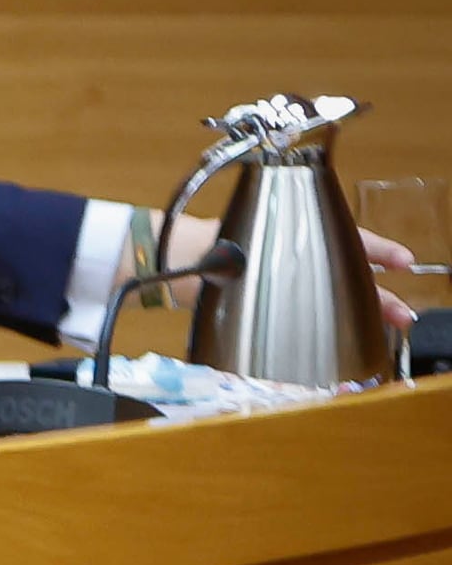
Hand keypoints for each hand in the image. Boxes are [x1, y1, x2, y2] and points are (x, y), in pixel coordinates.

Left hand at [148, 213, 416, 333]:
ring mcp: (283, 275)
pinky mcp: (272, 295)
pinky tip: (344, 333)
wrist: (163, 264)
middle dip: (376, 293)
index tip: (402, 262)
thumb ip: (246, 266)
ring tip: (388, 323)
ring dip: (359, 306)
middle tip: (402, 315)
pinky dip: (329, 316)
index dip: (376, 250)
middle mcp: (290, 253)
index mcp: (288, 231)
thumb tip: (245, 280)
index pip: (342, 238)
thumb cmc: (192, 251)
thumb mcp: (223, 257)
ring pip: (331, 289)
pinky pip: (309, 304)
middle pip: (343, 271)